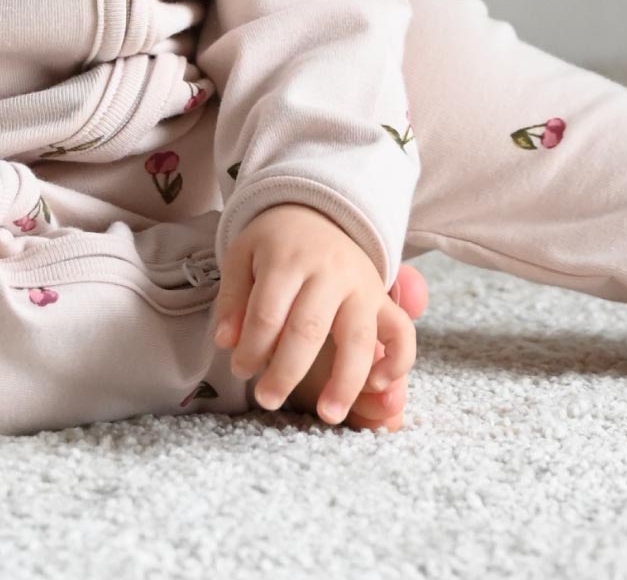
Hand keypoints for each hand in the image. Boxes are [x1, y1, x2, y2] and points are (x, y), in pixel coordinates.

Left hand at [211, 202, 416, 424]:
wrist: (318, 210)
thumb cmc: (276, 243)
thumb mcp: (243, 255)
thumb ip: (232, 298)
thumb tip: (225, 343)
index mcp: (288, 258)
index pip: (268, 311)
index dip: (251, 347)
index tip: (239, 369)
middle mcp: (329, 271)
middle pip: (309, 328)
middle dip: (287, 371)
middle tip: (267, 400)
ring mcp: (362, 285)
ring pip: (358, 337)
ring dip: (345, 381)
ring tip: (327, 415)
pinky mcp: (383, 298)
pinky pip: (401, 331)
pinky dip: (397, 360)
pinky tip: (377, 385)